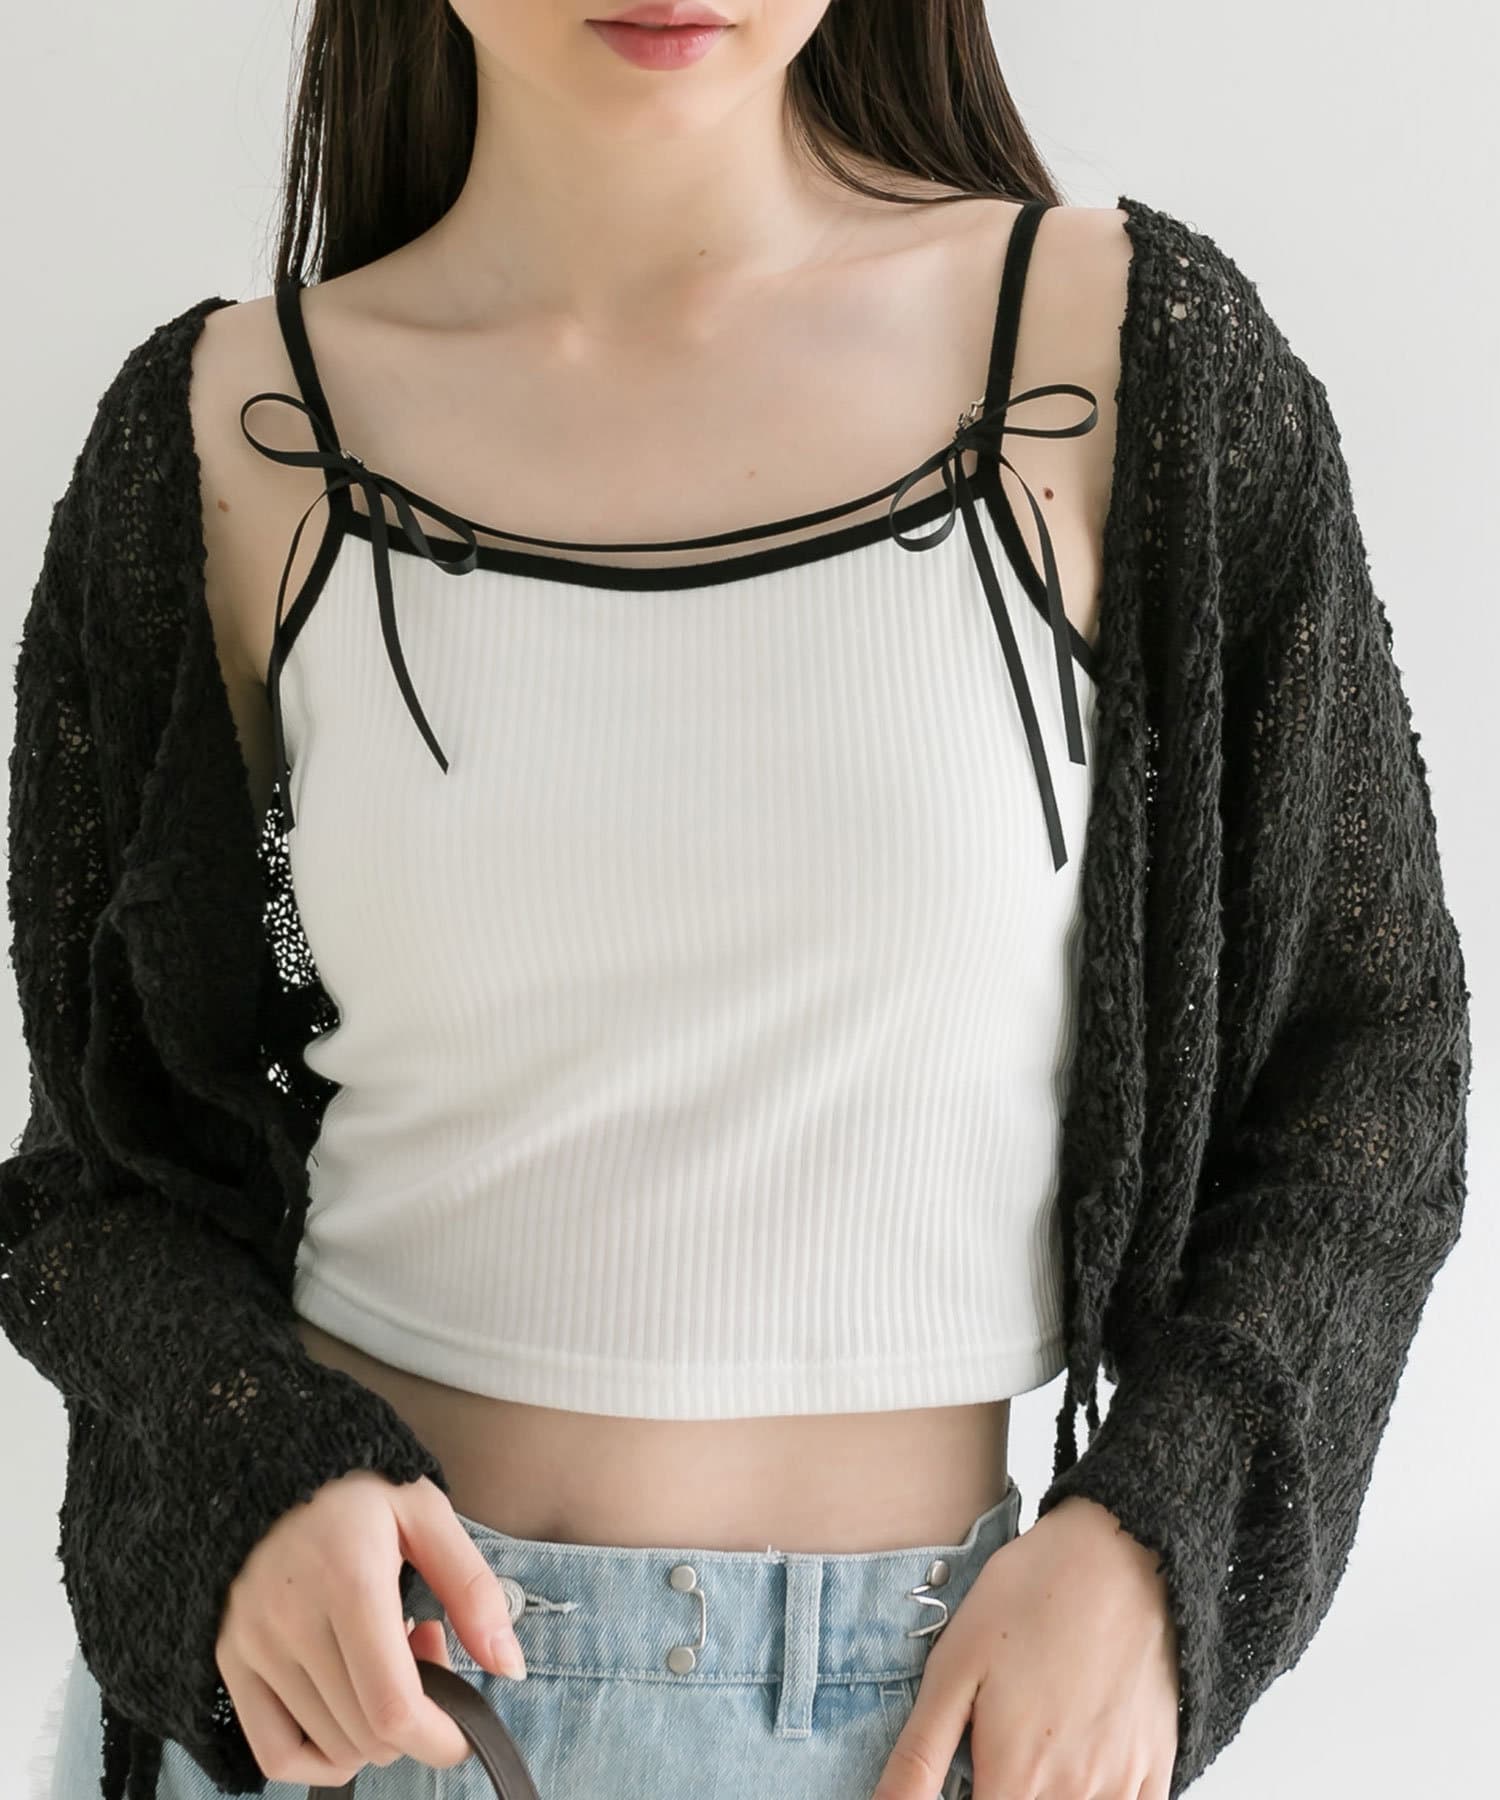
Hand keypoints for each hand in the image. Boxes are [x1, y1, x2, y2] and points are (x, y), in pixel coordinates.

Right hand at [216, 1469, 527, 1785]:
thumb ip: (472, 1589)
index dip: (440, 1738)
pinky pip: (274, 1752)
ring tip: (386, 1657)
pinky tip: (349, 1714)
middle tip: (425, 1650)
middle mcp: (291, 1622)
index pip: (393, 1706)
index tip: (464, 1728)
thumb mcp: (425, 1513)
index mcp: (349, 1580)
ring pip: (329, 1744)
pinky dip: (321, 1757)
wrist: (266, 1457)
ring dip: (376, 1728)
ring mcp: (253, 1646)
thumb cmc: (355, 1484)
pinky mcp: (229, 1660)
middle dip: (418, 1720)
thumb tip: (510, 1667)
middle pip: (366, 1734)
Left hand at [872, 1495, 1179, 1799]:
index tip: (965, 1779)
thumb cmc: (1027, 1598)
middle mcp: (1070, 1796)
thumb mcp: (953, 1667)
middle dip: (1005, 1792)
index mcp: (1013, 1779)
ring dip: (1048, 1794)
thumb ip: (918, 1758)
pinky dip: (1100, 1799)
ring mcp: (1119, 1787)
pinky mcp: (1157, 1768)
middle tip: (998, 1749)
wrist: (1118, 1554)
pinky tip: (1077, 1767)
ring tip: (1031, 1750)